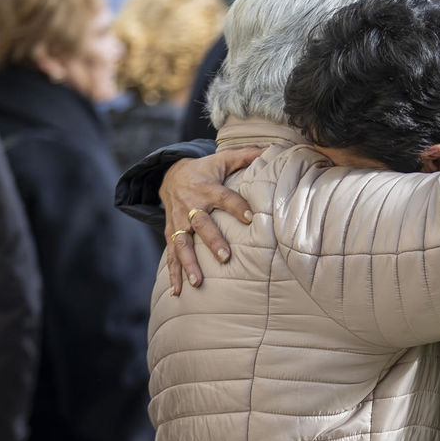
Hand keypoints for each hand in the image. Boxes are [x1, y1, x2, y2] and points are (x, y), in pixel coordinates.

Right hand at [160, 147, 262, 294]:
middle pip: (202, 224)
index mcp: (207, 188)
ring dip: (189, 263)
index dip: (235, 206)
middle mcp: (191, 206)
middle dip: (212, 241)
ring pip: (182, 243)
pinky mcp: (171, 233)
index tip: (248, 218)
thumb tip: (270, 149)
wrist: (169, 176)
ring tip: (198, 282)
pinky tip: (179, 291)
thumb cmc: (205, 171)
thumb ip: (245, 156)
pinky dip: (173, 273)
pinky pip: (170, 255)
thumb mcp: (221, 160)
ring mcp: (178, 222)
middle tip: (225, 257)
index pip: (224, 197)